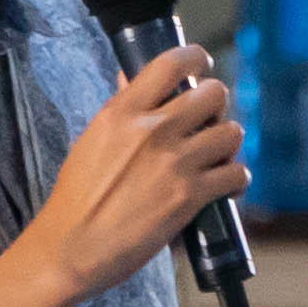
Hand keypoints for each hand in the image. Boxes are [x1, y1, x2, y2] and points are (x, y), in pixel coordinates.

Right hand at [24, 45, 244, 306]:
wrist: (71, 248)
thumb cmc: (75, 199)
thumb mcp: (92, 140)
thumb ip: (120, 109)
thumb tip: (132, 79)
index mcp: (123, 112)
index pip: (172, 63)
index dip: (196, 58)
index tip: (202, 66)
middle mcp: (152, 130)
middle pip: (213, 94)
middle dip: (216, 106)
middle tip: (208, 122)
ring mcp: (174, 162)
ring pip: (230, 132)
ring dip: (228, 144)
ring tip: (216, 156)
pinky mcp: (189, 196)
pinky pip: (236, 173)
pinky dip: (235, 179)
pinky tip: (224, 185)